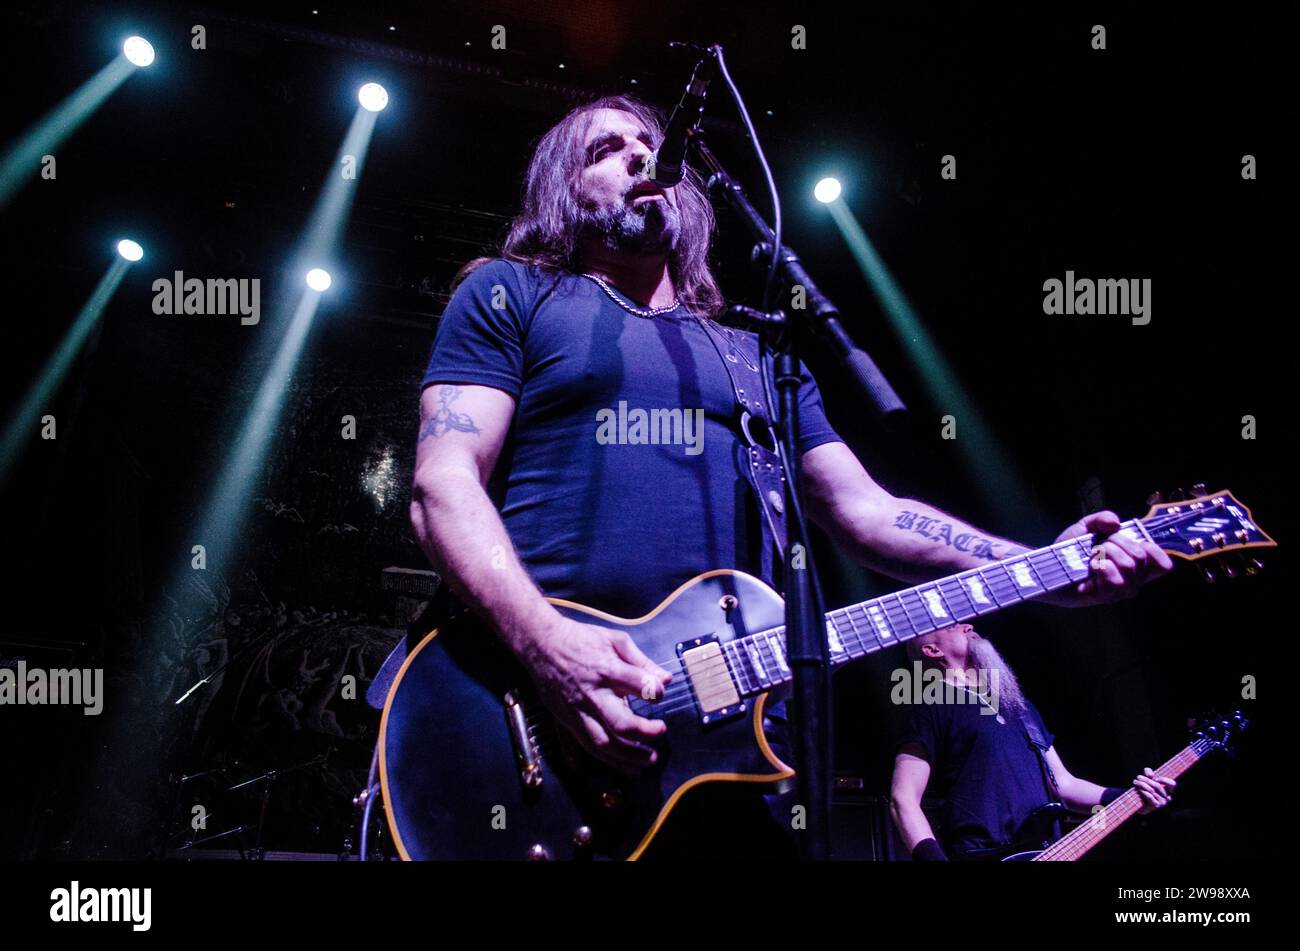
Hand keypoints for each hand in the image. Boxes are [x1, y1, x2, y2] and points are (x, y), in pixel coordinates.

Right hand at [523, 616, 671, 771]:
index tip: (660, 693)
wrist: (541, 645)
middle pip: (620, 723)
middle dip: (645, 732)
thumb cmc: (580, 640)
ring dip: (629, 756)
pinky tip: (626, 766)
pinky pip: (589, 746)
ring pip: (603, 743)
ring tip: (648, 759)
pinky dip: (609, 760)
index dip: (655, 691)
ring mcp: (577, 711)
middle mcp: (591, 694)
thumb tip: (665, 679)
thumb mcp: (614, 640)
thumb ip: (642, 661)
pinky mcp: (568, 721)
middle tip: (660, 730)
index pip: (637, 684)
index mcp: (605, 669)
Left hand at [1044, 510, 1172, 606]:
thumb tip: (1116, 523)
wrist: (1046, 565)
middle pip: (1140, 557)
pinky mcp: (1103, 597)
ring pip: (1129, 566)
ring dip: (1107, 553)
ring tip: (1092, 555)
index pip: (1163, 565)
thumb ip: (1103, 518)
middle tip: (1099, 545)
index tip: (1134, 541)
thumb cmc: (1070, 550)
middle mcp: (1131, 582)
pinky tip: (1091, 566)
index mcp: (1134, 566)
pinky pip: (1115, 580)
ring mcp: (1118, 592)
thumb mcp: (1087, 526)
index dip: (1154, 550)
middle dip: (1117, 542)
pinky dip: (1102, 566)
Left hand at [1133, 767, 1175, 813]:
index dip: (1164, 780)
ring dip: (1142, 784)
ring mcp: (1162, 803)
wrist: (1138, 803)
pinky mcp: (1155, 806)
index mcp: (1168, 790)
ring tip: (1135, 782)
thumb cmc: (1144, 789)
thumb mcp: (1146, 778)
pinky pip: (1149, 796)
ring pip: (1152, 790)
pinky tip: (1138, 789)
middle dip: (1146, 780)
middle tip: (1138, 777)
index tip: (1155, 778)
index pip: (1172, 784)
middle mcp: (1167, 797)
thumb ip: (1149, 772)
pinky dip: (1143, 791)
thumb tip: (1150, 775)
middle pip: (1157, 785)